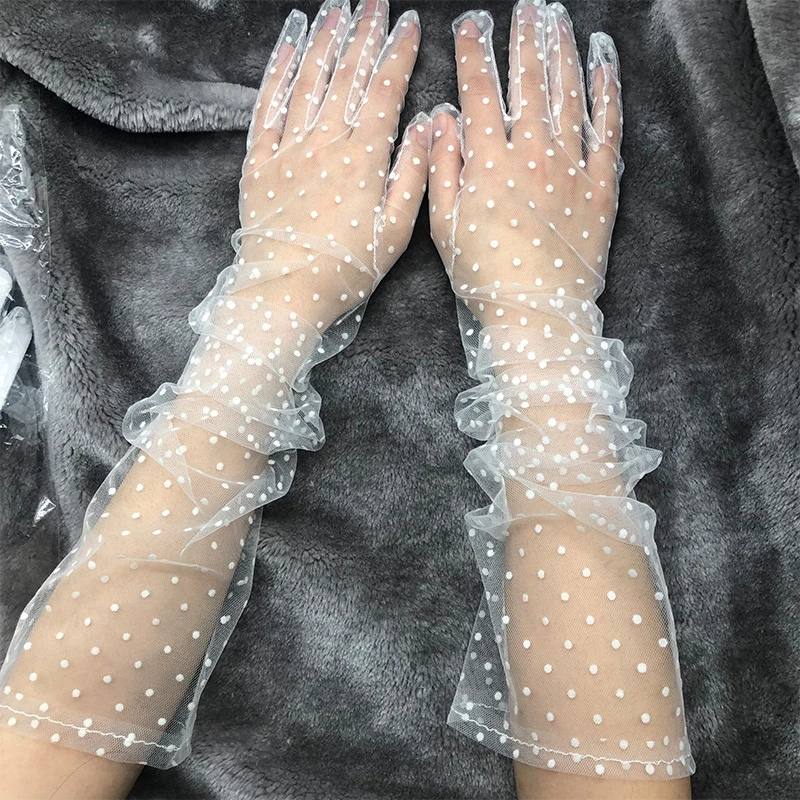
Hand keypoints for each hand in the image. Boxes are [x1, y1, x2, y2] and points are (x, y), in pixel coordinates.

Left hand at [237, 0, 429, 329]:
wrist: (286, 290)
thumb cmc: (346, 268)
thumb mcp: (395, 230)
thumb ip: (412, 174)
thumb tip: (424, 126)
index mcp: (363, 159)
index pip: (384, 91)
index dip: (398, 54)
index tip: (409, 25)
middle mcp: (325, 142)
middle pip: (346, 76)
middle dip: (363, 33)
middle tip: (374, 3)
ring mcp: (289, 148)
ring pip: (308, 80)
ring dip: (324, 40)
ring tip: (336, 10)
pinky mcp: (260, 161)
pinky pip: (268, 104)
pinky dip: (278, 69)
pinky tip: (289, 44)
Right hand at [428, 1, 621, 324]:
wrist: (536, 312)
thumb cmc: (484, 275)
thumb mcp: (445, 225)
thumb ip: (443, 166)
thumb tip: (441, 117)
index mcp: (489, 163)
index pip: (479, 92)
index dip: (473, 54)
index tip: (470, 26)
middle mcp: (532, 153)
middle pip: (529, 81)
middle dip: (524, 38)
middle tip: (525, 8)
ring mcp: (571, 165)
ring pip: (568, 92)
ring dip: (562, 49)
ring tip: (557, 18)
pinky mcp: (600, 183)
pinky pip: (608, 126)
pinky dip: (606, 88)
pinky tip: (602, 58)